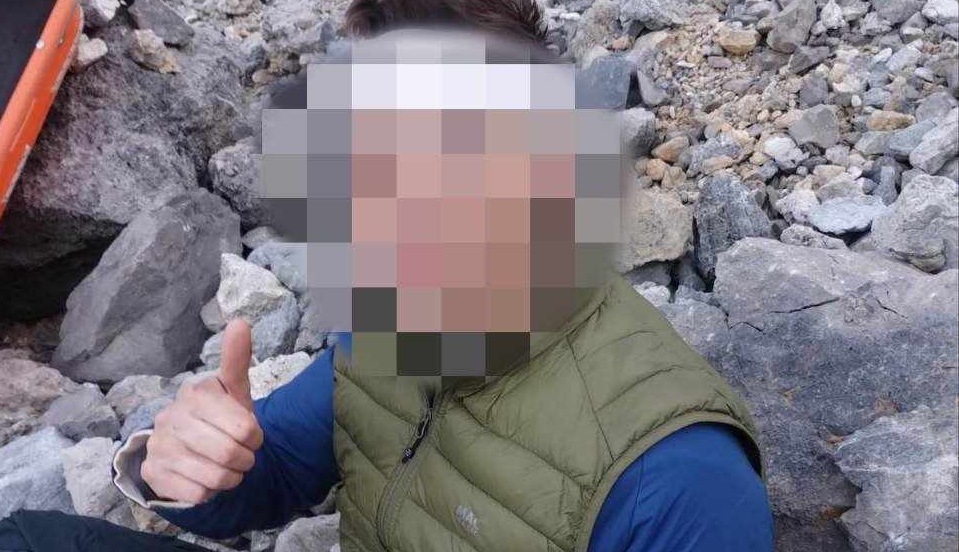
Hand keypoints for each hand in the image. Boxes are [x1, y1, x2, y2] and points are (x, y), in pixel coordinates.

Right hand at [141, 319, 263, 503]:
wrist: (188, 448)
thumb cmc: (219, 416)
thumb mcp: (233, 390)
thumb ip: (237, 359)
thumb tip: (240, 322)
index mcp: (196, 393)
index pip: (245, 428)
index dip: (255, 437)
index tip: (253, 436)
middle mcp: (171, 416)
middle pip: (230, 453)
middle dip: (245, 460)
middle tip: (243, 456)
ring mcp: (159, 444)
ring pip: (214, 477)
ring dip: (231, 478)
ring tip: (229, 469)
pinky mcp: (152, 473)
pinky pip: (196, 494)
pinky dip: (210, 492)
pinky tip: (206, 479)